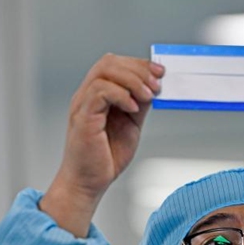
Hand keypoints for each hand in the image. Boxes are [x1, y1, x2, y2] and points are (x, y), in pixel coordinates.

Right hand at [41, 54, 163, 236]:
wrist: (89, 182)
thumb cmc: (105, 157)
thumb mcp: (131, 125)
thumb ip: (139, 105)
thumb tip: (154, 87)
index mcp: (98, 95)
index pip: (115, 65)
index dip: (139, 64)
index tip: (160, 72)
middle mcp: (87, 95)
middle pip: (109, 62)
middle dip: (138, 69)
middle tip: (157, 85)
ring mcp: (83, 104)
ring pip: (104, 72)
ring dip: (132, 80)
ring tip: (148, 96)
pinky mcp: (83, 116)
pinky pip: (100, 91)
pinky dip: (121, 95)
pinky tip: (134, 108)